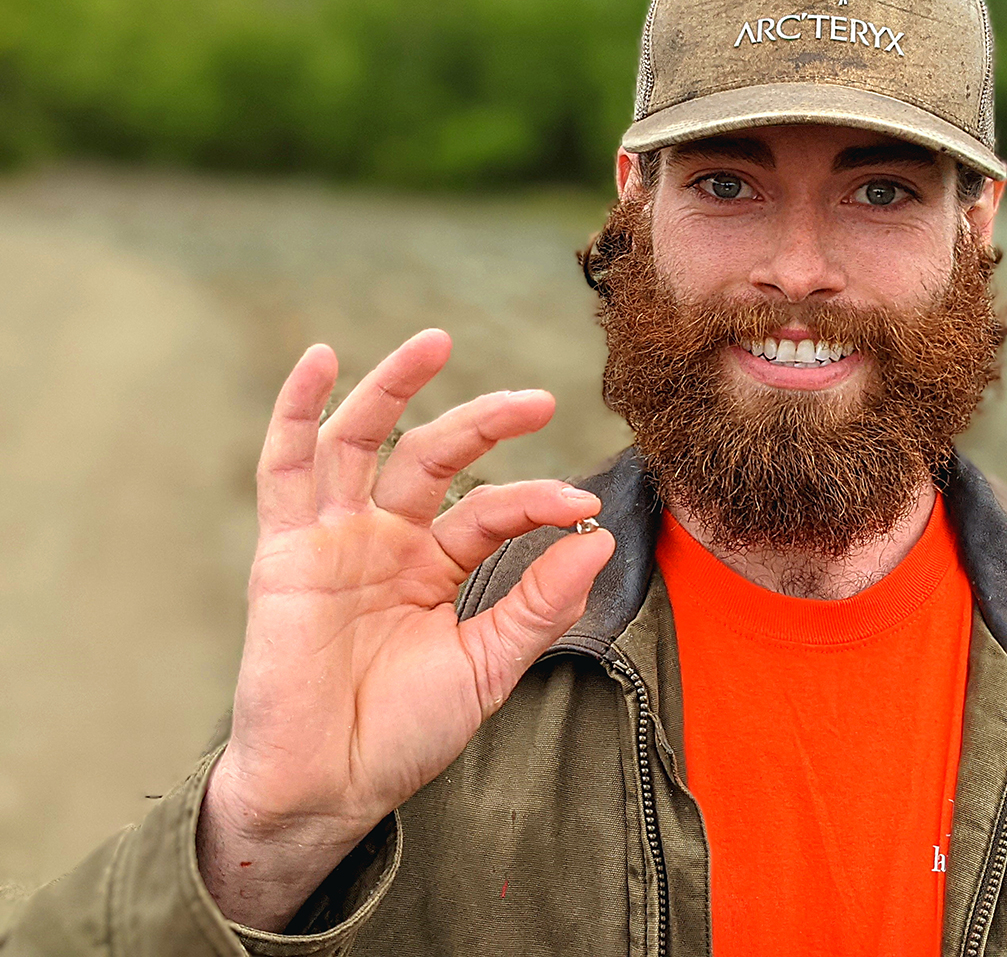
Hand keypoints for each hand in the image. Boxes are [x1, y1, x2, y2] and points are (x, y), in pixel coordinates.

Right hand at [197, 330, 613, 929]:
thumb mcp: (488, 665)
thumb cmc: (405, 734)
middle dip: (483, 421)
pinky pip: (285, 469)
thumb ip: (538, 601)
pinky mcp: (287, 551)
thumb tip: (596, 538)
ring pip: (363, 441)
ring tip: (436, 340)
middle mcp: (386, 540)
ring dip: (395, 386)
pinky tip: (321, 359)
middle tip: (540, 398)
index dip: (536, 500)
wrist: (329, 789)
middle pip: (433, 455)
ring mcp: (335, 539)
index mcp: (435, 565)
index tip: (582, 503)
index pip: (491, 508)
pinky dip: (296, 410)